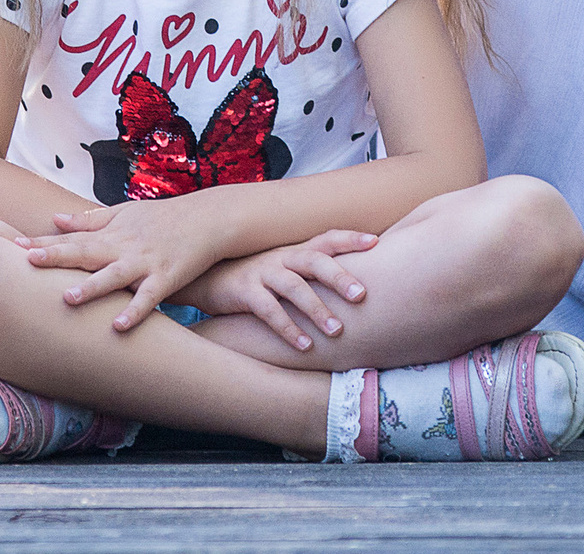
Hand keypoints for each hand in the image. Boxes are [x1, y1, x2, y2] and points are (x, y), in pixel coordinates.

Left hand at [14, 199, 237, 333]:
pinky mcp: (168, 277)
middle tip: (27, 261)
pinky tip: (120, 326)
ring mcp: (146, 262)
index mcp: (111, 233)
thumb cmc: (165, 218)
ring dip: (92, 287)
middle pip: (85, 252)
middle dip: (56, 257)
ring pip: (115, 276)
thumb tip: (56, 218)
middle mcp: (124, 247)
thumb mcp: (126, 213)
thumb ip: (90, 219)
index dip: (45, 243)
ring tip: (67, 298)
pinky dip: (136, 311)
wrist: (210, 218)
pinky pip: (149, 297)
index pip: (72, 238)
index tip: (15, 246)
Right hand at [191, 230, 378, 352]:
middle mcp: (282, 258)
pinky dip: (288, 328)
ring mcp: (263, 273)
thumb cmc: (257, 276)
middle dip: (339, 276)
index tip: (376, 241)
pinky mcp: (245, 292)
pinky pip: (269, 311)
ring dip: (316, 309)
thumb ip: (311, 272)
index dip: (350, 238)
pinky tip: (306, 346)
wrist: (207, 277)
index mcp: (295, 250)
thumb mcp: (284, 267)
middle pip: (314, 261)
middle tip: (361, 295)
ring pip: (294, 287)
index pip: (326, 239)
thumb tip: (353, 286)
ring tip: (337, 331)